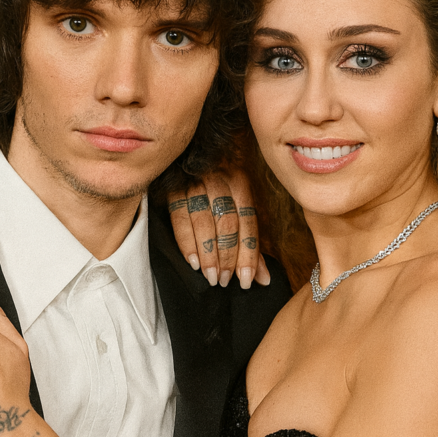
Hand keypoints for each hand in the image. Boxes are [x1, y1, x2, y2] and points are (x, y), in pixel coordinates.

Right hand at [167, 169, 269, 288]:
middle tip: (224, 281)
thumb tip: (264, 279)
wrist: (188, 155)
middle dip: (227, 257)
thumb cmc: (219, 188)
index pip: (248, 223)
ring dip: (208, 254)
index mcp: (241, 184)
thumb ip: (250, 242)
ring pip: (204, 222)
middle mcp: (220, 181)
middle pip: (227, 223)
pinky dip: (186, 243)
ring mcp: (195, 183)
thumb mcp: (238, 206)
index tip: (246, 280)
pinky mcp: (173, 189)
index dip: (248, 254)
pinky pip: (180, 218)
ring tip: (211, 277)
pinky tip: (192, 263)